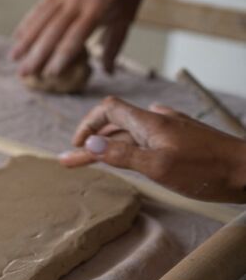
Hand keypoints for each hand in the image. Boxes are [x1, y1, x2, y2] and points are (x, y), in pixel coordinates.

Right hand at [10, 0, 149, 77]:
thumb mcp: (127, 17)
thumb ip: (114, 45)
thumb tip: (108, 72)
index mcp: (96, 11)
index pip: (74, 38)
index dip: (60, 57)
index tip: (49, 74)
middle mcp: (77, 3)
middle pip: (52, 32)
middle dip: (36, 54)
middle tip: (23, 73)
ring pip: (41, 20)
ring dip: (25, 40)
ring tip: (12, 57)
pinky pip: (41, 7)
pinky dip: (28, 21)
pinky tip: (17, 34)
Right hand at [58, 97, 245, 202]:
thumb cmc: (207, 170)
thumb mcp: (158, 167)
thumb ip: (123, 155)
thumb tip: (90, 145)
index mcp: (150, 122)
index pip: (108, 109)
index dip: (87, 125)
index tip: (75, 146)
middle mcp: (159, 120)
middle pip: (116, 124)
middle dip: (92, 142)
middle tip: (72, 162)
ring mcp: (173, 128)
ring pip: (133, 132)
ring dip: (110, 144)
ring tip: (96, 160)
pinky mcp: (184, 139)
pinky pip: (149, 137)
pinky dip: (132, 145)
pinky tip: (133, 151)